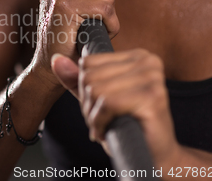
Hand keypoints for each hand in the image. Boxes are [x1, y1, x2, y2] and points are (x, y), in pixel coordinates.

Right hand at [32, 0, 118, 86]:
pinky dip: (110, 26)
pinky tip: (95, 36)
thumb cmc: (65, 39)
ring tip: (89, 31)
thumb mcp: (75, 7)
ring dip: (108, 18)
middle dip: (106, 7)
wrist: (51, 66)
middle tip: (88, 26)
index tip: (86, 14)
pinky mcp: (64, 6)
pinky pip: (106, 9)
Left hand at [53, 49, 180, 167]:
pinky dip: (100, 121)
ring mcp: (152, 78)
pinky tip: (108, 130)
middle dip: (88, 104)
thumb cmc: (126, 123)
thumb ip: (76, 78)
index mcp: (137, 55)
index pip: (88, 63)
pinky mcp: (153, 97)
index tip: (97, 105)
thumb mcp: (96, 98)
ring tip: (105, 125)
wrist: (155, 154)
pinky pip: (107, 103)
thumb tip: (56, 59)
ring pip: (96, 90)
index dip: (84, 88)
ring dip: (93, 115)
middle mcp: (147, 61)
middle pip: (90, 77)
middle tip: (101, 119)